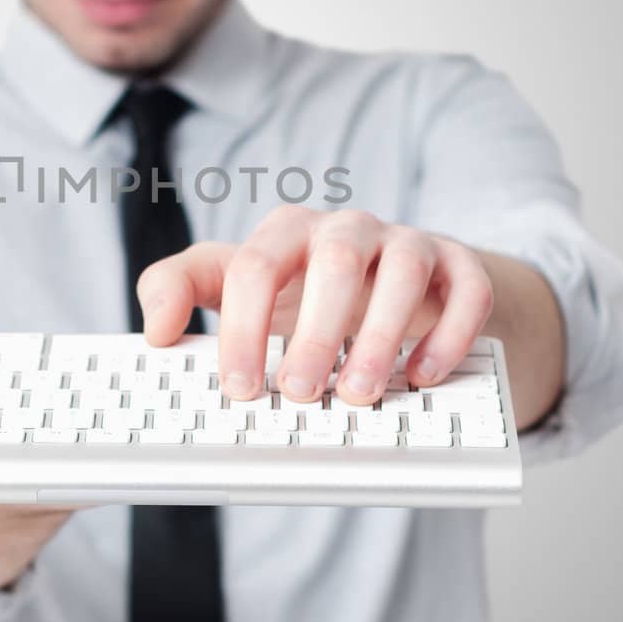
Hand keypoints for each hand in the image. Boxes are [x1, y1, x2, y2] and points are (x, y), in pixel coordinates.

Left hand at [136, 206, 494, 403]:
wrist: (390, 285)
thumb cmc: (301, 292)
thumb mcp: (234, 285)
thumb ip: (180, 290)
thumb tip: (155, 330)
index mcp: (286, 232)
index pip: (254, 266)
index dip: (242, 329)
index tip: (238, 388)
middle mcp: (348, 228)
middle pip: (333, 262)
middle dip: (314, 332)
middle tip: (298, 393)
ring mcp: (409, 243)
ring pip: (403, 271)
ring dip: (381, 334)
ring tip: (360, 392)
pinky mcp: (459, 266)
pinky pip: (467, 289)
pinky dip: (450, 332)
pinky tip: (425, 376)